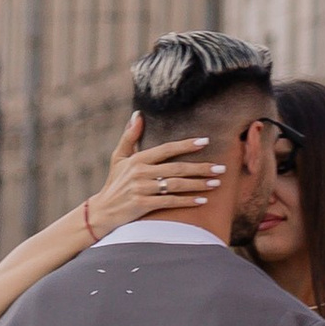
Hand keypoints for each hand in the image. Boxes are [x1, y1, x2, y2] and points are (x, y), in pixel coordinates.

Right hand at [87, 115, 222, 235]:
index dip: (186, 145)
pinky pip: (170, 202)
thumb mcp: (119, 157)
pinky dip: (187, 201)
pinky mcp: (143, 205)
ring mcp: (142, 189)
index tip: (205, 142)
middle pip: (177, 168)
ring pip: (176, 185)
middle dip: (201, 168)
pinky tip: (203, 200)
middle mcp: (140, 172)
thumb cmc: (115, 183)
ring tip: (216, 183)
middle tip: (220, 168)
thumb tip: (138, 114)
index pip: (167, 149)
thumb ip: (130, 136)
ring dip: (198, 184)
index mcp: (138, 159)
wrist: (104, 211)